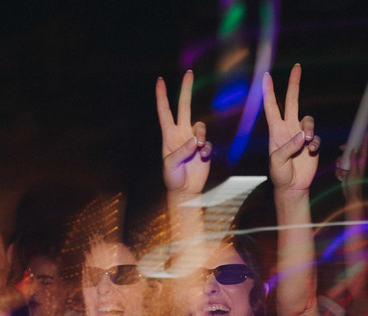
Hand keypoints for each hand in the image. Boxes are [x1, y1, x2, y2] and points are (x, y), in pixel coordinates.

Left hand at [157, 71, 211, 194]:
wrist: (185, 190)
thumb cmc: (173, 178)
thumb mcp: (171, 165)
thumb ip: (182, 151)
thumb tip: (194, 141)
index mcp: (169, 135)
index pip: (165, 111)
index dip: (162, 96)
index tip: (160, 80)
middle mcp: (180, 133)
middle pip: (184, 107)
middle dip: (186, 90)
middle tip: (188, 73)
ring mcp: (192, 140)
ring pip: (200, 126)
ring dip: (201, 136)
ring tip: (199, 149)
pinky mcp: (203, 148)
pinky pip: (207, 142)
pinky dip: (206, 149)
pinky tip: (203, 158)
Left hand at [262, 64, 320, 192]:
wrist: (292, 186)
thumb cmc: (279, 175)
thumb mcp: (278, 162)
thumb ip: (288, 148)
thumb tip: (302, 136)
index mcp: (275, 131)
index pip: (271, 106)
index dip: (269, 91)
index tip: (266, 76)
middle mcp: (288, 128)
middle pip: (292, 101)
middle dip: (294, 84)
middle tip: (297, 67)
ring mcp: (300, 135)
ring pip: (308, 120)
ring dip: (309, 129)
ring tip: (307, 143)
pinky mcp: (311, 143)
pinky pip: (316, 136)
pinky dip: (315, 142)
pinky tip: (311, 151)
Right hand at [336, 132, 367, 198]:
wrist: (350, 194)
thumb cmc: (354, 184)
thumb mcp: (353, 171)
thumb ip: (354, 161)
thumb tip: (354, 150)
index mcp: (361, 161)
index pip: (364, 147)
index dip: (365, 138)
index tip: (365, 130)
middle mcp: (357, 162)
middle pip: (352, 150)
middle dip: (345, 149)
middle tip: (341, 147)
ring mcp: (351, 166)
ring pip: (344, 158)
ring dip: (340, 162)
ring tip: (341, 171)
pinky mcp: (346, 170)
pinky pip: (340, 166)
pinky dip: (339, 170)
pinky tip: (341, 176)